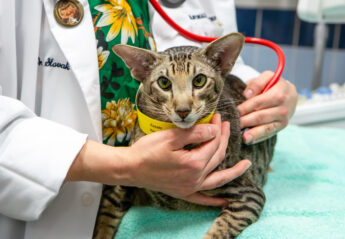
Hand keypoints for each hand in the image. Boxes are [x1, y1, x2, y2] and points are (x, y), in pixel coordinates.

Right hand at [125, 114, 250, 205]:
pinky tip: (223, 201)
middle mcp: (195, 178)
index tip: (217, 117)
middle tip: (225, 126)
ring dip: (233, 172)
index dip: (217, 128)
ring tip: (246, 165)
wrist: (129, 168)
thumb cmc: (147, 151)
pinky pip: (202, 199)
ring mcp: (190, 187)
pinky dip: (213, 200)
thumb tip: (214, 130)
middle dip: (223, 139)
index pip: (213, 143)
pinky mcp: (183, 192)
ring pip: (217, 178)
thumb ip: (195, 133)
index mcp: (194, 163)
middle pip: (217, 156)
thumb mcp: (171, 136)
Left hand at [237, 71, 297, 143]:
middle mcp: (283, 108)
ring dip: (253, 133)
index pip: (258, 102)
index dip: (245, 107)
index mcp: (279, 93)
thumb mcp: (267, 77)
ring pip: (266, 127)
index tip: (235, 111)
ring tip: (243, 137)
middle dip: (246, 121)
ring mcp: (283, 119)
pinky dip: (259, 138)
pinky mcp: (282, 126)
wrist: (290, 94)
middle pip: (260, 116)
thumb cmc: (273, 85)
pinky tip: (249, 140)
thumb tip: (247, 95)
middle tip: (234, 124)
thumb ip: (256, 83)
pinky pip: (269, 133)